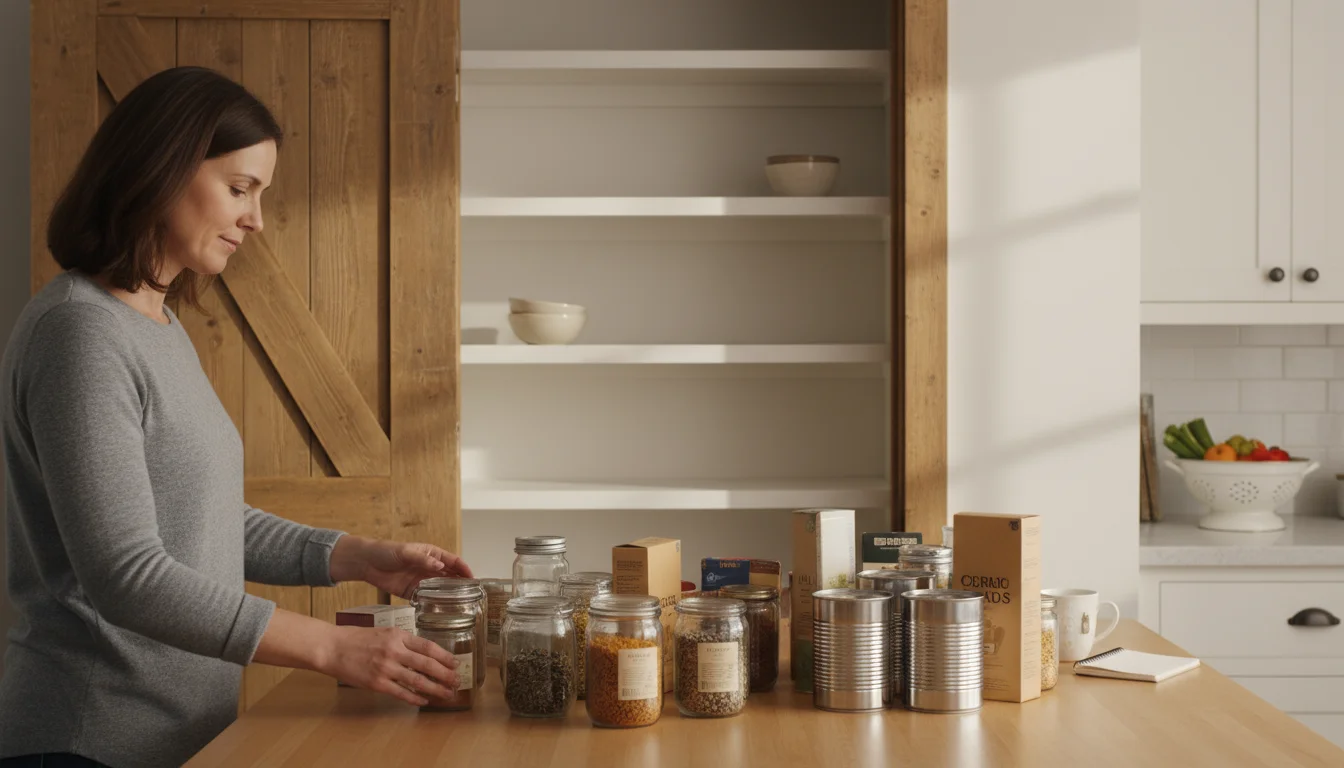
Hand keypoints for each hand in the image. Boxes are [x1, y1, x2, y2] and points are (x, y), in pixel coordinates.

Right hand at [319, 625, 459, 706]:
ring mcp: (385, 668)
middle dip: (445, 675)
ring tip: (446, 694)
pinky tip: (424, 700)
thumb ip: (402, 641)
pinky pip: (401, 693)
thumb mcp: (384, 631)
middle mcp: (394, 650)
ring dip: (435, 689)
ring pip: (417, 681)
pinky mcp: (376, 683)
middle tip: (457, 681)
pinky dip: (415, 698)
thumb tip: (423, 652)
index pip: (428, 646)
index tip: (455, 663)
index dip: (445, 656)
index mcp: (398, 635)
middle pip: (427, 664)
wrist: (332, 647)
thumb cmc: (356, 638)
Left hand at [330, 536, 473, 598]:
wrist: (366, 563)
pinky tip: (440, 609)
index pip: (453, 561)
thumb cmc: (386, 551)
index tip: (474, 579)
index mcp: (431, 554)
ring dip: (449, 595)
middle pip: (450, 576)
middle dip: (461, 584)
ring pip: (440, 588)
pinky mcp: (411, 591)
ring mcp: (420, 580)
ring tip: (460, 605)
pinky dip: (434, 603)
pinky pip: (426, 598)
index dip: (464, 569)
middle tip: (471, 595)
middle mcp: (429, 567)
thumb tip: (439, 566)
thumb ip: (422, 559)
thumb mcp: (405, 552)